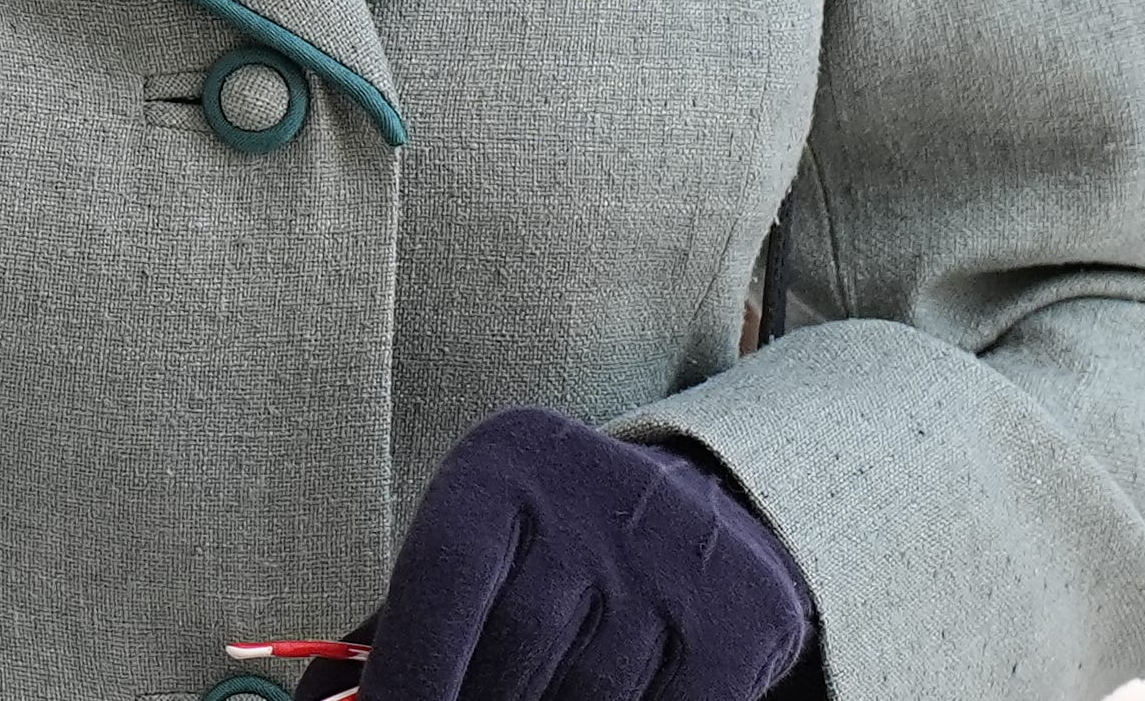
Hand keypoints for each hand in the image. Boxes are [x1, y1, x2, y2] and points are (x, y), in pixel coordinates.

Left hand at [366, 407, 811, 700]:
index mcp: (505, 466)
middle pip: (514, 654)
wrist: (705, 521)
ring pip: (589, 698)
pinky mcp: (747, 618)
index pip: (443, 578)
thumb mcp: (473, 566)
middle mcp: (594, 494)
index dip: (407, 674)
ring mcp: (678, 557)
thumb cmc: (548, 559)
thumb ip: (397, 639)